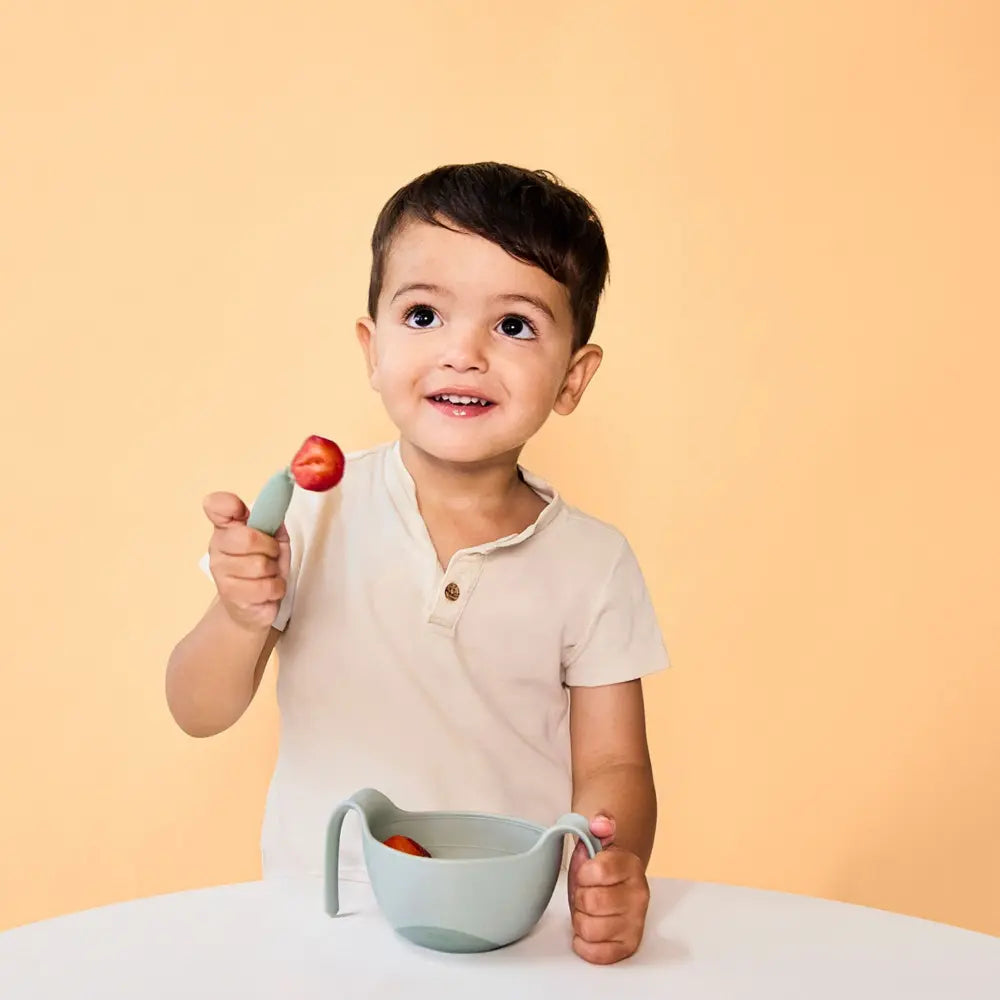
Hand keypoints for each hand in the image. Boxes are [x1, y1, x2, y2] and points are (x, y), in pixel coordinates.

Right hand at [203, 491, 289, 630]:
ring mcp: (221, 575)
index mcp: (226, 529)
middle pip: (249, 538)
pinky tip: (267, 591)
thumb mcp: (273, 539)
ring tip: (268, 575)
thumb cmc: (262, 568)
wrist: (251, 607)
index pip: (216, 505)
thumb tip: (278, 499)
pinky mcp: (233, 599)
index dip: (231, 504)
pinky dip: (276, 589)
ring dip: (275, 571)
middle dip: (271, 548)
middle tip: (271, 555)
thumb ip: (272, 520)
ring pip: (261, 566)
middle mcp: (217, 550)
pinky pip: (267, 587)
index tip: (241, 510)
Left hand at [567, 813, 649, 964]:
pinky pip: (596, 953)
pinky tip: (587, 931)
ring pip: (589, 928)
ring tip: (588, 910)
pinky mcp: (628, 946)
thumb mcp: (596, 843)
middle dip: (579, 897)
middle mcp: (639, 895)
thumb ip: (599, 826)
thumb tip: (600, 824)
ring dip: (580, 920)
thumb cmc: (600, 869)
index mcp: (631, 865)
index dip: (582, 872)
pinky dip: (584, 944)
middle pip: (590, 902)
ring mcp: (636, 922)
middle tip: (586, 892)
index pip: (597, 870)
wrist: (615, 888)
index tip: (586, 872)